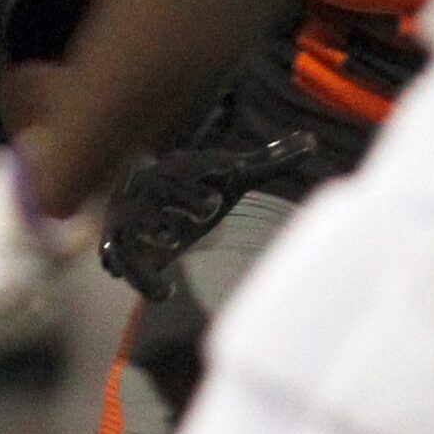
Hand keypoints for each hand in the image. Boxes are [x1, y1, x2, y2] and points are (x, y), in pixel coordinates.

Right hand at [100, 131, 317, 300]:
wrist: (146, 201)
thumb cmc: (198, 186)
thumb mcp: (234, 176)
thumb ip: (270, 160)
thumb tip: (312, 140)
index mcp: (181, 166)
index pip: (195, 161)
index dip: (212, 162)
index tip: (234, 164)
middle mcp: (152, 185)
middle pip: (166, 186)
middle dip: (188, 195)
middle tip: (212, 206)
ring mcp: (132, 214)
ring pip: (135, 226)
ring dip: (154, 234)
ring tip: (176, 243)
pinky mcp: (121, 244)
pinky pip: (123, 261)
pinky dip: (142, 279)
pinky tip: (168, 294)